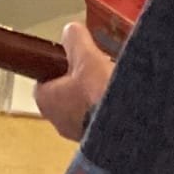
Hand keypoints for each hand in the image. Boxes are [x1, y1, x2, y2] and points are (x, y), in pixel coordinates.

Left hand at [37, 23, 115, 142]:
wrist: (128, 130)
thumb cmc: (99, 93)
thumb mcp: (87, 57)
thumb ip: (75, 40)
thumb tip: (70, 30)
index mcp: (45, 99)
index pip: (45, 80)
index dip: (59, 68)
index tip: (75, 60)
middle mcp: (56, 121)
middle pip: (65, 94)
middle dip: (81, 83)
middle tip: (99, 70)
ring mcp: (76, 134)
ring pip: (84, 109)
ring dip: (97, 97)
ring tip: (116, 86)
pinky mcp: (96, 143)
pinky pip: (100, 123)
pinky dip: (109, 113)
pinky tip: (125, 104)